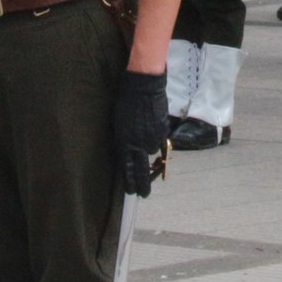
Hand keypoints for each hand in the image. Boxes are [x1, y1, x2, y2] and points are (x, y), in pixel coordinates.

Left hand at [113, 70, 169, 197]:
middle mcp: (139, 145)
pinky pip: (159, 140)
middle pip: (142, 170)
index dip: (130, 182)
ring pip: (151, 151)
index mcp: (125, 143)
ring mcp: (153, 138)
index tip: (132, 192)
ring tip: (144, 137)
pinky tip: (151, 128)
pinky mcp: (163, 130)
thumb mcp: (118, 123)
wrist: (143, 87)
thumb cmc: (124, 102)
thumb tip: (127, 149)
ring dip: (147, 148)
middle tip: (144, 194)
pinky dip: (155, 138)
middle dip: (143, 184)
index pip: (127, 168)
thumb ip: (123, 140)